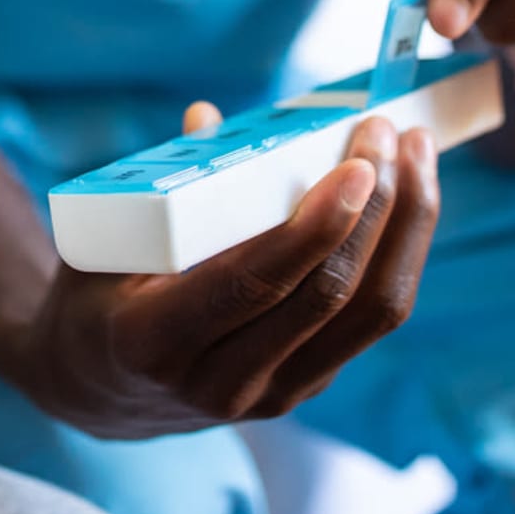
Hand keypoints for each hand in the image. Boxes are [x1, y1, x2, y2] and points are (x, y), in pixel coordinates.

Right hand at [24, 109, 438, 439]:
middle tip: (385, 131)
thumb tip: (210, 118)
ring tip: (418, 153)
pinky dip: (398, 254)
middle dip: (374, 208)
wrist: (99, 390)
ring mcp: (271, 396)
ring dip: (406, 228)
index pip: (255, 284)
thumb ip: (157, 183)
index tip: (355, 164)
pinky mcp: (306, 386)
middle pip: (328, 296)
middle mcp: (222, 383)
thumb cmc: (96, 295)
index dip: (314, 227)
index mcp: (157, 341)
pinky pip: (368, 322)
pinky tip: (408, 198)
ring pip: (367, 315)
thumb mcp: (103, 240)